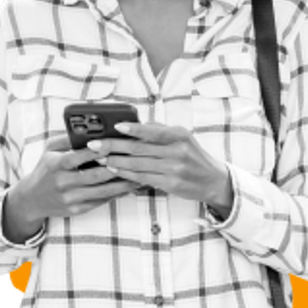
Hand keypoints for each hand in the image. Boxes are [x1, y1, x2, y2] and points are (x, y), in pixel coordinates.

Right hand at [5, 136, 139, 238]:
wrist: (32, 199)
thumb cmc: (45, 170)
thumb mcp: (49, 150)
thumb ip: (67, 139)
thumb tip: (88, 129)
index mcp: (56, 165)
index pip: (79, 156)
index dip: (98, 151)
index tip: (114, 144)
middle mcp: (63, 183)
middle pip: (95, 175)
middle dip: (116, 167)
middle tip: (134, 160)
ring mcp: (70, 198)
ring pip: (102, 191)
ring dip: (122, 184)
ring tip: (138, 176)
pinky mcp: (76, 210)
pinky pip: (100, 201)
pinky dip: (115, 195)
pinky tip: (128, 188)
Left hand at [89, 121, 233, 216]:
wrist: (213, 180)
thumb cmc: (193, 156)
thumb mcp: (182, 137)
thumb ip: (160, 130)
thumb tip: (135, 123)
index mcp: (179, 135)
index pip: (153, 130)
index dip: (133, 128)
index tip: (115, 126)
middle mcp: (178, 151)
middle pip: (139, 148)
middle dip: (113, 146)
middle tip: (94, 145)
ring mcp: (174, 169)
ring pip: (138, 164)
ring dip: (115, 161)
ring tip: (99, 158)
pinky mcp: (170, 184)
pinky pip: (142, 178)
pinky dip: (126, 173)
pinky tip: (114, 169)